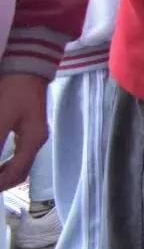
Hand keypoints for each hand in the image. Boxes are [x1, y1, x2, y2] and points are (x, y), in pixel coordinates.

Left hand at [0, 73, 48, 191]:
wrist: (28, 66)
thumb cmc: (14, 91)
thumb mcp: (1, 118)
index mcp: (32, 141)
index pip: (15, 173)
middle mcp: (35, 141)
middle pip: (19, 172)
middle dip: (0, 182)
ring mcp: (33, 134)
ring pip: (18, 164)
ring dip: (2, 173)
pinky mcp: (27, 127)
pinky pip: (16, 153)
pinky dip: (4, 162)